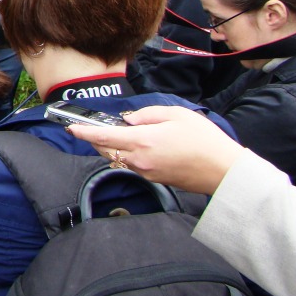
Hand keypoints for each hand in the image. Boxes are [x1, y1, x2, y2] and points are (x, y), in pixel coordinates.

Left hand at [66, 105, 244, 194]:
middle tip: (93, 127)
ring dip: (112, 147)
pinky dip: (127, 155)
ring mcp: (146, 172)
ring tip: (119, 134)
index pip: (102, 137)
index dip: (83, 132)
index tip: (71, 127)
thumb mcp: (176, 115)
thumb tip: (130, 120)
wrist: (224, 171)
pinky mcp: (155, 179)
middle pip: (105, 150)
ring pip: (117, 158)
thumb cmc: (204, 140)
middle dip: (95, 139)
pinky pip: (132, 165)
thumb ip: (147, 115)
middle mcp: (139, 160)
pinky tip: (139, 146)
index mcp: (142, 141)